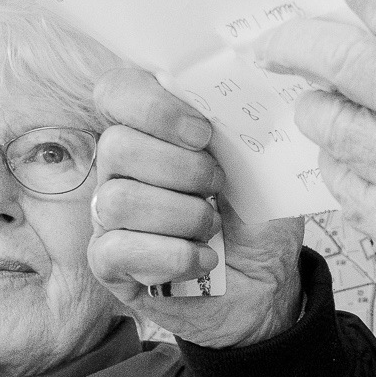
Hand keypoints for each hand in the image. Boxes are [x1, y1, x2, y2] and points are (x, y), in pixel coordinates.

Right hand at [88, 67, 303, 347]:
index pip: (117, 91)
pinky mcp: (109, 264)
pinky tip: (203, 259)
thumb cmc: (258, 220)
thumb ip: (243, 127)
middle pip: (117, 146)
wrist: (267, 285)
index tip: (204, 132)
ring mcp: (109, 216)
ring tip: (214, 228)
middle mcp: (121, 168)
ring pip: (119, 200)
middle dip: (182, 169)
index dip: (154, 106)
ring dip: (182, 215)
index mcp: (153, 130)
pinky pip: (116, 250)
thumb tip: (244, 93)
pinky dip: (172, 255)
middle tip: (219, 187)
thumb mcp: (264, 166)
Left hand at [251, 0, 375, 327]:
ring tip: (343, 111)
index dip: (356, 8)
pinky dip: (346, 165)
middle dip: (292, 45)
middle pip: (337, 61)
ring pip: (326, 124)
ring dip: (322, 109)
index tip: (336, 14)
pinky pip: (341, 182)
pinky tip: (373, 165)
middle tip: (274, 47)